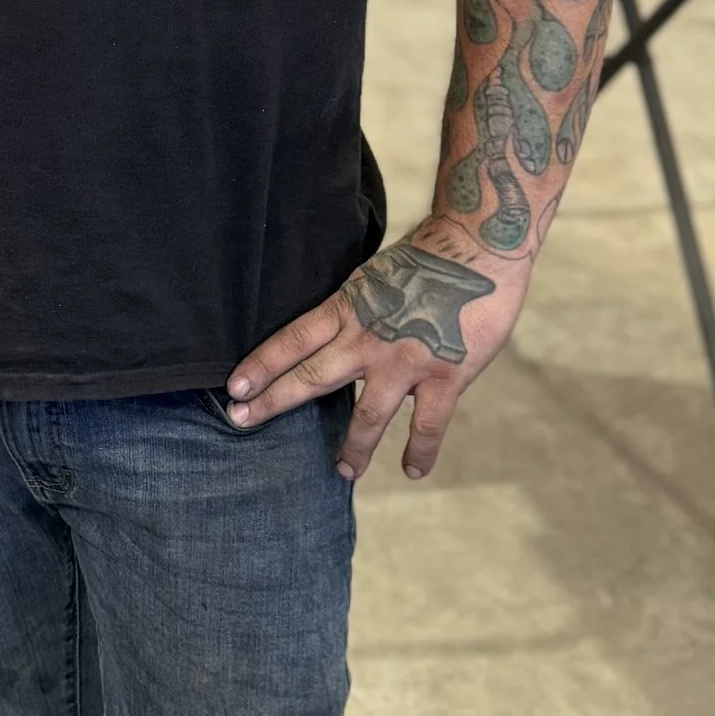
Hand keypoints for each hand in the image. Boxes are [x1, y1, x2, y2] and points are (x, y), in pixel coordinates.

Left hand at [225, 222, 531, 484]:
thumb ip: (355, 310)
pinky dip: (419, 452)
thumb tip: (334, 334)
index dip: (261, 365)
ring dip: (353, 447)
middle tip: (243, 422)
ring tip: (342, 471)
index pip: (293, 340)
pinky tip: (412, 470)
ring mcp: (406, 361)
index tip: (234, 389)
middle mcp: (368, 338)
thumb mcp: (374, 277)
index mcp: (348, 308)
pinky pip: (427, 425)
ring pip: (368, 416)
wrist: (479, 245)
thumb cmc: (428, 257)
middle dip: (275, 402)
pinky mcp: (446, 376)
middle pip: (312, 377)